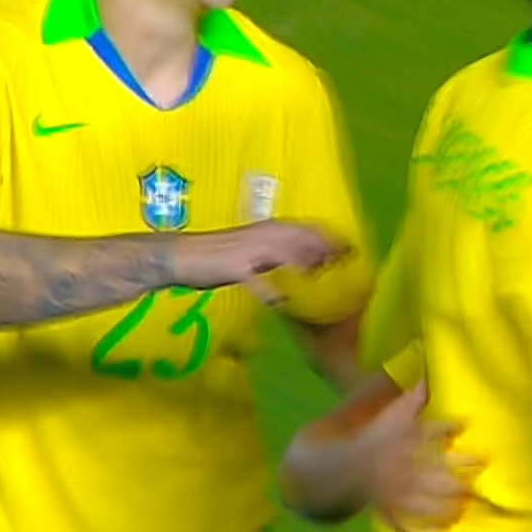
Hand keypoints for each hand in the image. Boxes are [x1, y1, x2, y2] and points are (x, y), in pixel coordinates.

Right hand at [177, 222, 341, 291]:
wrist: (181, 255)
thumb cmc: (218, 256)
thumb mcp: (255, 253)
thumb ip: (281, 256)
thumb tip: (311, 264)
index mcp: (268, 230)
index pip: (306, 229)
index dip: (330, 238)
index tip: (351, 251)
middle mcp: (263, 235)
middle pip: (302, 238)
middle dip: (326, 249)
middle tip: (347, 262)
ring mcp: (249, 250)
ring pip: (284, 253)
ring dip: (306, 263)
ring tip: (323, 275)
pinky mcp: (234, 267)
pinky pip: (256, 280)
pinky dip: (270, 291)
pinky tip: (282, 301)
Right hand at [358, 382, 482, 531]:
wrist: (344, 469)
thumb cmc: (377, 438)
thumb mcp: (393, 415)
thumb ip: (414, 398)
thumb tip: (430, 371)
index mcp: (402, 443)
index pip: (424, 433)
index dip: (445, 429)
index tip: (465, 425)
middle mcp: (399, 468)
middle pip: (428, 471)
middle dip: (454, 473)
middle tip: (479, 470)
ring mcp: (394, 492)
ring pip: (421, 501)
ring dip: (444, 503)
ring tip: (467, 503)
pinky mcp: (390, 511)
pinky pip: (406, 525)